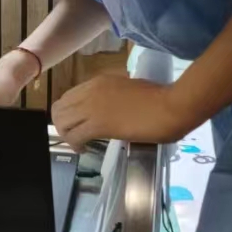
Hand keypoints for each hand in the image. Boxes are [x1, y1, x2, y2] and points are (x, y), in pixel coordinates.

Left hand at [52, 74, 180, 149]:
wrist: (171, 106)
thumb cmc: (159, 97)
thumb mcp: (131, 89)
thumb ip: (116, 96)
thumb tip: (113, 108)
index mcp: (99, 82)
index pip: (69, 96)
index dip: (69, 112)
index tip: (77, 122)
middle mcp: (90, 92)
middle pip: (59, 108)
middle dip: (63, 124)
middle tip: (75, 135)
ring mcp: (92, 107)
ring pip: (62, 122)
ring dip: (67, 135)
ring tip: (79, 144)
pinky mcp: (98, 125)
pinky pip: (74, 136)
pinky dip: (76, 145)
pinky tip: (85, 150)